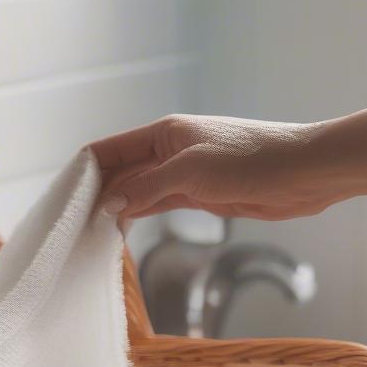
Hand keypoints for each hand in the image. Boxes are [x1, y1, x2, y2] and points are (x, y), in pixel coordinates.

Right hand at [89, 114, 343, 222]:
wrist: (304, 173)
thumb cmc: (255, 160)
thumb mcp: (194, 173)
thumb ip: (150, 188)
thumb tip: (110, 205)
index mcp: (164, 134)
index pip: (109, 150)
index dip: (83, 171)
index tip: (62, 199)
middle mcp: (168, 151)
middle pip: (119, 172)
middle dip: (95, 194)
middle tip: (70, 225)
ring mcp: (183, 174)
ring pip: (137, 191)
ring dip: (115, 208)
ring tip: (88, 233)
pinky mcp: (199, 195)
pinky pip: (157, 204)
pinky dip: (137, 215)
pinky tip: (121, 230)